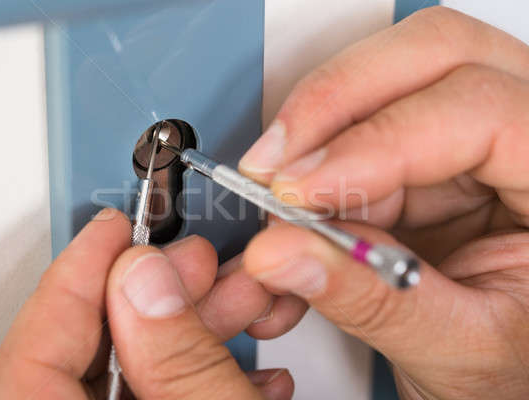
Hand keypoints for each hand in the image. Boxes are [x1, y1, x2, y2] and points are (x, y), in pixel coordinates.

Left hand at [0, 209, 296, 399]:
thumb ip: (181, 358)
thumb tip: (145, 278)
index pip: (34, 349)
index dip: (76, 274)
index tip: (110, 228)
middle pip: (90, 351)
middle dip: (156, 292)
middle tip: (195, 261)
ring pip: (135, 371)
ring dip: (196, 330)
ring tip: (246, 302)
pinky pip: (160, 399)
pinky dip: (202, 374)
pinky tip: (251, 367)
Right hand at [238, 6, 528, 399]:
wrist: (514, 377)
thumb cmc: (521, 370)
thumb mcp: (461, 350)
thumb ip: (374, 300)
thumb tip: (285, 254)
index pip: (477, 109)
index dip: (375, 142)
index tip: (299, 191)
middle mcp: (527, 134)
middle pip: (432, 53)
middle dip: (334, 102)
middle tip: (273, 164)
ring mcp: (472, 137)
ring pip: (384, 79)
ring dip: (315, 135)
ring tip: (278, 198)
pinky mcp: (424, 153)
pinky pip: (356, 128)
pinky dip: (314, 166)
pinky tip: (298, 210)